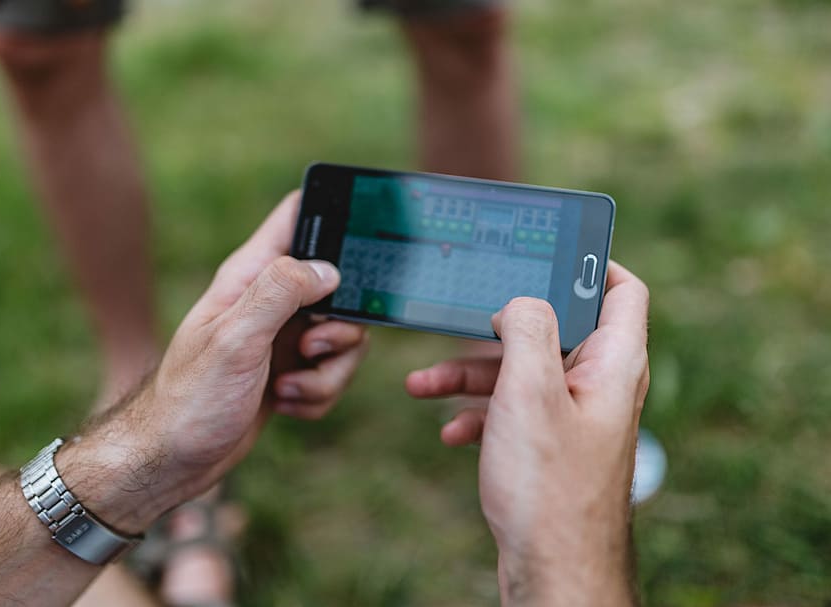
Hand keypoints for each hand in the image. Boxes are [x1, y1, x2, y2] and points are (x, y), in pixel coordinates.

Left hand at [57, 192, 367, 532]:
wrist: (173, 460)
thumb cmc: (191, 398)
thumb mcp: (235, 338)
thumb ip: (280, 292)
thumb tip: (329, 269)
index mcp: (251, 276)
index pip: (297, 216)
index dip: (333, 217)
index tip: (356, 248)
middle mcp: (270, 302)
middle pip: (341, 287)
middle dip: (341, 327)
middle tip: (309, 348)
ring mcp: (283, 337)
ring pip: (343, 338)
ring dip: (328, 372)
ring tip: (286, 388)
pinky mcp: (291, 372)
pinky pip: (331, 373)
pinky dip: (317, 395)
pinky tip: (283, 404)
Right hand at [406, 262, 648, 604]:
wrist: (552, 571)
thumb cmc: (548, 488)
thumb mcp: (529, 391)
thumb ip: (527, 328)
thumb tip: (522, 300)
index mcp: (612, 363)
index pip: (622, 289)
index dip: (591, 262)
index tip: (546, 251)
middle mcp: (598, 385)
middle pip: (553, 328)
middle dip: (498, 325)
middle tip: (463, 315)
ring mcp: (573, 416)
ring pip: (523, 371)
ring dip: (472, 371)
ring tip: (422, 383)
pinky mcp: (549, 444)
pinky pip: (514, 409)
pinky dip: (481, 410)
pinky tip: (451, 428)